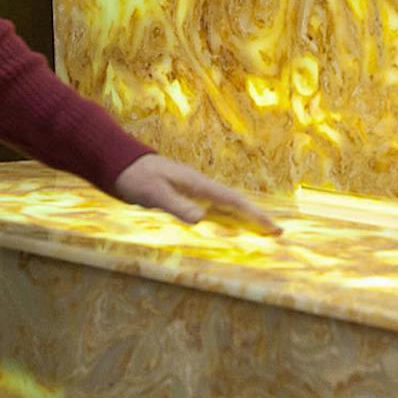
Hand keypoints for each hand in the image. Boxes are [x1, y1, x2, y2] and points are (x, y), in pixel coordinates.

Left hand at [112, 154, 282, 235]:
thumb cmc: (137, 178)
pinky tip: (227, 229)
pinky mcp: (183, 197)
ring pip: (225, 207)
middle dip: (256, 218)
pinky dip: (225, 220)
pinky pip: (212, 210)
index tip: (272, 227)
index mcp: (198, 184)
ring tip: (260, 233)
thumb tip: (201, 219)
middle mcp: (200, 187)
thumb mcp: (155, 193)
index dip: (254, 214)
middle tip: (277, 233)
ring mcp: (192, 191)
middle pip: (235, 204)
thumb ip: (177, 205)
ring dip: (243, 220)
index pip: (233, 200)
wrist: (120, 164)